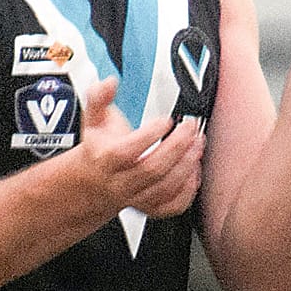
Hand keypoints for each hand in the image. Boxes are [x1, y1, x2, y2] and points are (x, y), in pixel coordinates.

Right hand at [75, 76, 204, 217]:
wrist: (93, 183)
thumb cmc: (99, 149)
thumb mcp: (93, 121)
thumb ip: (99, 98)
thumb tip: (109, 82)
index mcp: (106, 159)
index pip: (128, 150)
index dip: (150, 134)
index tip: (166, 119)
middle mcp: (120, 181)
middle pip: (152, 169)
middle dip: (176, 147)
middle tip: (191, 128)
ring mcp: (136, 197)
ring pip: (164, 188)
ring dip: (186, 166)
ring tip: (197, 144)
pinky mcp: (150, 208)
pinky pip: (172, 206)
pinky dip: (188, 191)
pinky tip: (195, 171)